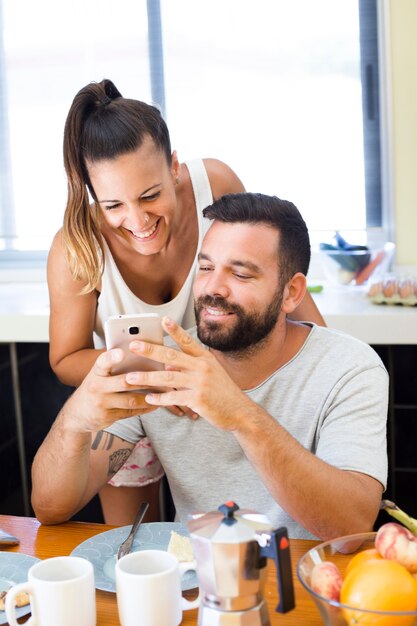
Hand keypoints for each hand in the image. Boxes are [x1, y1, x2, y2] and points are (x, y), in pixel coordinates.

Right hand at [63, 348, 155, 433]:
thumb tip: (139, 352)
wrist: (77, 414)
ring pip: (131, 400)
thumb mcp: (98, 375)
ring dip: (150, 396)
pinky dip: (145, 407)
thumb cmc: (95, 387)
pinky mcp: (108, 417)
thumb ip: (113, 366)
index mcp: (95, 372)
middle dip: (144, 380)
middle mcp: (97, 387)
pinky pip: (131, 412)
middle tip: (161, 374)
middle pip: (123, 382)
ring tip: (165, 391)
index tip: (122, 353)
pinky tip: (156, 403)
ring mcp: (102, 404)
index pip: (102, 363)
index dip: (112, 358)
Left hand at [124, 317, 252, 430]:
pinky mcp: (198, 399)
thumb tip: (166, 364)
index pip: (187, 341)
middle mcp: (203, 367)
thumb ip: (189, 366)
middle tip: (133, 345)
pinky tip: (149, 399)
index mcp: (205, 358)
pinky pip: (174, 397)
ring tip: (130, 378)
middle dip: (151, 350)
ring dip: (147, 378)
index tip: (162, 320)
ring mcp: (200, 383)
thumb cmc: (222, 392)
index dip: (175, 330)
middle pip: (172, 356)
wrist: (240, 412)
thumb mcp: (210, 373)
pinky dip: (160, 398)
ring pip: (168, 377)